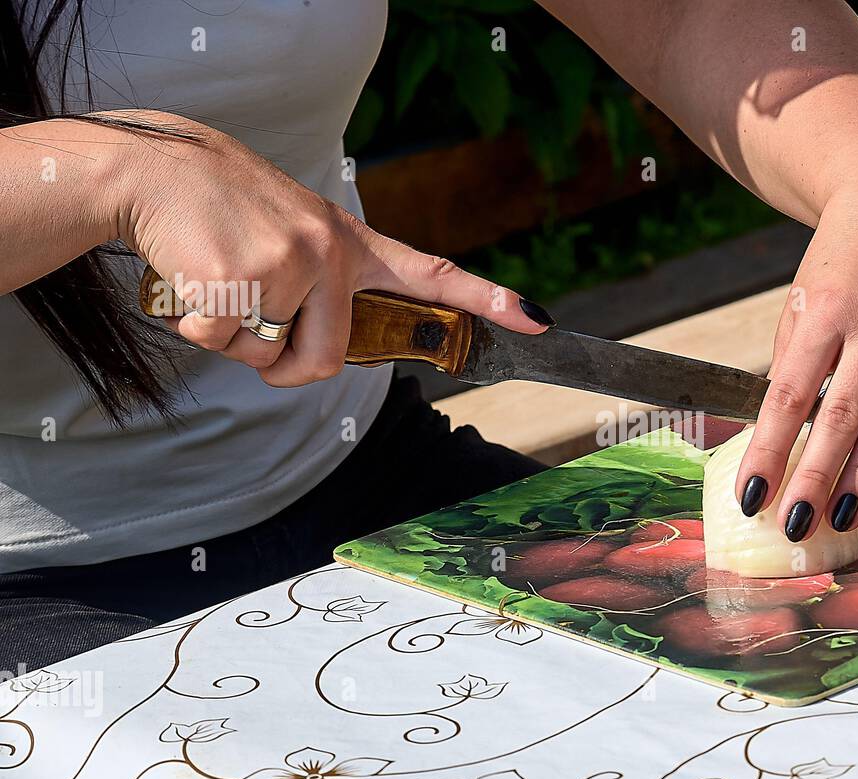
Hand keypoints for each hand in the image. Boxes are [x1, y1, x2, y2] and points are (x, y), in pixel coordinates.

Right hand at [117, 112, 552, 385]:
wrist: (158, 168)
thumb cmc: (224, 210)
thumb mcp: (293, 234)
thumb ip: (322, 289)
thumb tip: (314, 360)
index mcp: (350, 245)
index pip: (433, 273)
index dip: (486, 300)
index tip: (535, 319)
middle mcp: (330, 253)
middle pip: (329, 362)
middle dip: (285, 367)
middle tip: (253, 322)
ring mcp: (290, 263)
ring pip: (266, 356)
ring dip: (233, 338)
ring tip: (219, 275)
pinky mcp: (241, 276)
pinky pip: (222, 341)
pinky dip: (198, 325)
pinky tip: (193, 272)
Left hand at [734, 169, 857, 539]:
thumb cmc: (839, 265)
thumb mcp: (802, 303)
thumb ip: (795, 364)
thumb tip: (780, 434)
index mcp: (824, 313)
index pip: (789, 397)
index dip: (770, 451)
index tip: (752, 497)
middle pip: (840, 415)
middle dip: (815, 477)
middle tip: (796, 527)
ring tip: (842, 517)